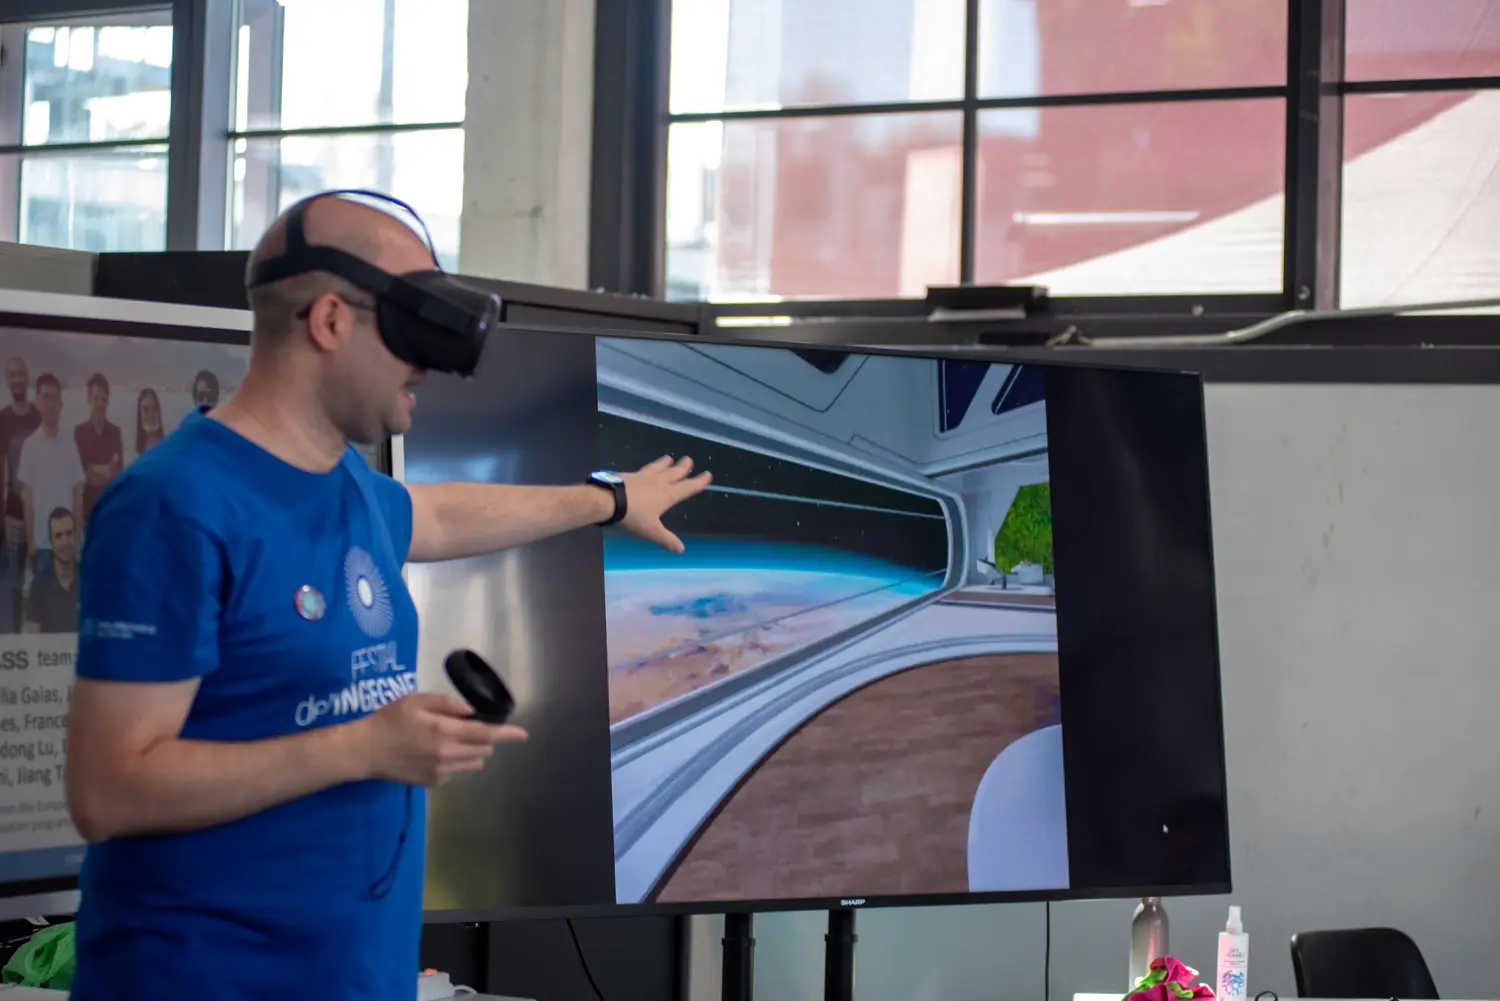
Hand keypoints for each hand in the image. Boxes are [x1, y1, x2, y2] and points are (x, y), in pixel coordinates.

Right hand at [355, 693, 526, 786]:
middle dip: (484, 738)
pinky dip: (458, 762)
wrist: (366, 751)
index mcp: (445, 732)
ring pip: (475, 763)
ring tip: (451, 740)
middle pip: (484, 749)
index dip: (508, 734)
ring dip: (473, 751)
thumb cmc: (390, 720)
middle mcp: (448, 755)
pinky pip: (459, 772)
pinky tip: (438, 753)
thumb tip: (471, 712)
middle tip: (467, 727)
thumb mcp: (416, 701)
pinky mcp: (434, 783)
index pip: (486, 734)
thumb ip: (447, 704)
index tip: (523, 735)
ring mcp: (442, 772)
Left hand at [620, 455, 712, 552]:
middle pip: (674, 473)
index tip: (707, 475)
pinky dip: (649, 467)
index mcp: (667, 495)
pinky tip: (645, 468)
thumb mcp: (651, 531)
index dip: (698, 482)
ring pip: (658, 467)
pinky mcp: (630, 475)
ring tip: (669, 457)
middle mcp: (658, 482)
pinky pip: (644, 469)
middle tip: (689, 459)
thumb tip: (681, 550)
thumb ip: (666, 539)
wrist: (608, 501)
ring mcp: (643, 476)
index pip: (687, 488)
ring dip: (665, 463)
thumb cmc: (633, 516)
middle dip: (683, 467)